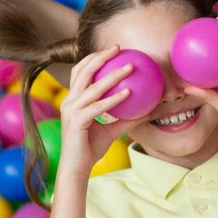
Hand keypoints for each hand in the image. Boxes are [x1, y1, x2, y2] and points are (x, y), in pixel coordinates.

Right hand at [57, 47, 145, 176]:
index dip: (95, 58)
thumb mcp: (112, 131)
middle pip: (83, 71)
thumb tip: (148, 111)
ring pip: (92, 87)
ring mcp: (71, 110)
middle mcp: (69, 102)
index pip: (81, 71)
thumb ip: (126, 119)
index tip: (114, 49)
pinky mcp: (76, 121)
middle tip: (119, 48)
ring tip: (130, 67)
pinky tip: (128, 93)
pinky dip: (113, 99)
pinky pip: (98, 107)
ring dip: (113, 75)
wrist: (78, 168)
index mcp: (74, 100)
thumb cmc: (91, 148)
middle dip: (100, 57)